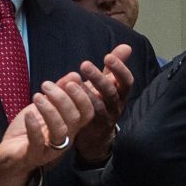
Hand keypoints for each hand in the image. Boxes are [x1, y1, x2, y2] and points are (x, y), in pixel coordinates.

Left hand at [0, 74, 94, 185]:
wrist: (10, 154)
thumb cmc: (29, 129)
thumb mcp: (44, 106)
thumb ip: (60, 91)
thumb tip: (75, 75)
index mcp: (71, 126)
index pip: (87, 112)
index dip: (82, 96)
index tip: (71, 81)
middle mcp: (65, 138)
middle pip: (74, 118)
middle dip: (62, 98)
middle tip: (46, 85)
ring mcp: (51, 149)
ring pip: (60, 130)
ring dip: (49, 110)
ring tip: (37, 96)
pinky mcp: (34, 156)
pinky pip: (38, 143)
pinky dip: (34, 128)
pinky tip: (28, 115)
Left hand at [73, 43, 133, 164]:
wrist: (95, 138)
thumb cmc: (101, 104)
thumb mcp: (108, 86)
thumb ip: (113, 68)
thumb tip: (126, 47)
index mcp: (121, 96)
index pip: (126, 82)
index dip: (119, 70)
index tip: (107, 57)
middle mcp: (115, 109)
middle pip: (110, 93)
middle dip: (99, 78)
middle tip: (84, 65)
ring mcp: (102, 121)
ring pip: (96, 107)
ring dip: (83, 93)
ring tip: (70, 81)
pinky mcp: (87, 130)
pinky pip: (81, 119)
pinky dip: (70, 108)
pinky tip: (58, 96)